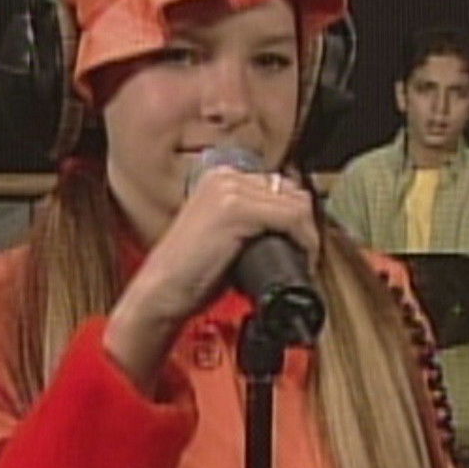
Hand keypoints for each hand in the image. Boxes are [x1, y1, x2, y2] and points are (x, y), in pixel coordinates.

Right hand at [105, 168, 317, 391]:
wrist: (161, 291)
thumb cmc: (190, 272)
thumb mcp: (223, 235)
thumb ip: (248, 222)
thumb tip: (286, 227)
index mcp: (221, 178)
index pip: (280, 186)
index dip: (296, 217)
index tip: (300, 244)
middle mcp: (225, 176)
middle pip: (291, 191)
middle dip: (303, 225)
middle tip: (302, 254)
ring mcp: (229, 189)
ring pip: (296, 204)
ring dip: (307, 236)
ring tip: (301, 260)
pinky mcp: (236, 209)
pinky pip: (291, 218)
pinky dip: (305, 241)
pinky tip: (301, 260)